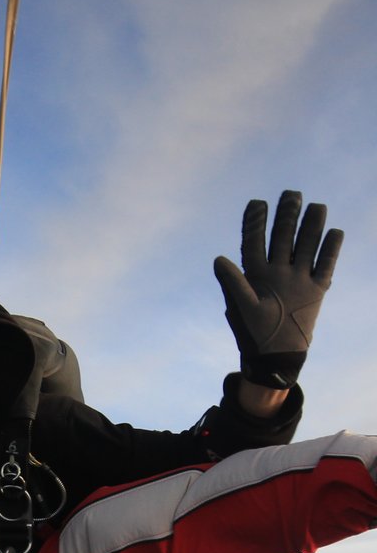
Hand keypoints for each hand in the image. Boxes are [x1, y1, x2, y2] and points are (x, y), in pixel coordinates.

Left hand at [213, 190, 343, 387]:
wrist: (275, 358)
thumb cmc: (252, 335)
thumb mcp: (241, 309)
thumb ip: (233, 283)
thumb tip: (218, 259)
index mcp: (256, 274)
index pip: (254, 241)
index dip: (254, 222)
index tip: (257, 203)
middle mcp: (277, 271)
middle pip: (283, 236)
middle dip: (287, 215)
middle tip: (291, 194)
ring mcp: (298, 278)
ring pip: (306, 245)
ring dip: (311, 226)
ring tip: (316, 206)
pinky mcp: (316, 289)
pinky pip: (326, 264)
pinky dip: (331, 249)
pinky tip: (335, 232)